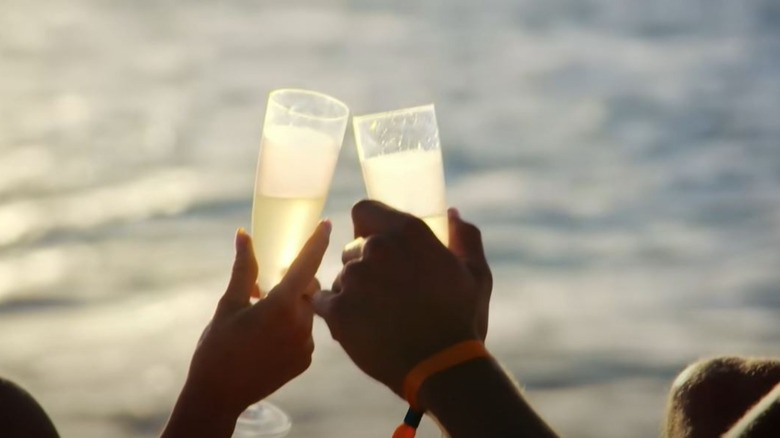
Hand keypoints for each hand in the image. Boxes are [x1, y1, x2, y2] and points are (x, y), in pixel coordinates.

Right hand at [164, 221, 329, 436]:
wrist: (218, 394)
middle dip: (294, 282)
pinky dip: (293, 327)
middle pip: (308, 288)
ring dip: (292, 306)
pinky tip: (270, 338)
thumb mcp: (228, 304)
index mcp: (281, 306)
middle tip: (268, 287)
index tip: (327, 224)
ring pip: (307, 311)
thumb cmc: (217, 347)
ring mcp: (306, 344)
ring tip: (263, 319)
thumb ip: (243, 269)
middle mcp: (301, 324)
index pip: (306, 265)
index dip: (317, 242)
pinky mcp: (306, 360)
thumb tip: (244, 235)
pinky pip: (306, 332)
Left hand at [313, 201, 491, 397]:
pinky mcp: (337, 310)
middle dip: (365, 267)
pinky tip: (359, 327)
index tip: (377, 245)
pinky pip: (323, 302)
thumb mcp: (476, 274)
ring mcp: (354, 278)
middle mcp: (376, 248)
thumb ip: (465, 237)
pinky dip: (336, 313)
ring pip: (340, 278)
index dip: (367, 227)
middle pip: (352, 249)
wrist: (442, 369)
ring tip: (378, 317)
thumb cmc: (461, 320)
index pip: (364, 211)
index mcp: (407, 232)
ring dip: (352, 292)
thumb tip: (451, 213)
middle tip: (387, 294)